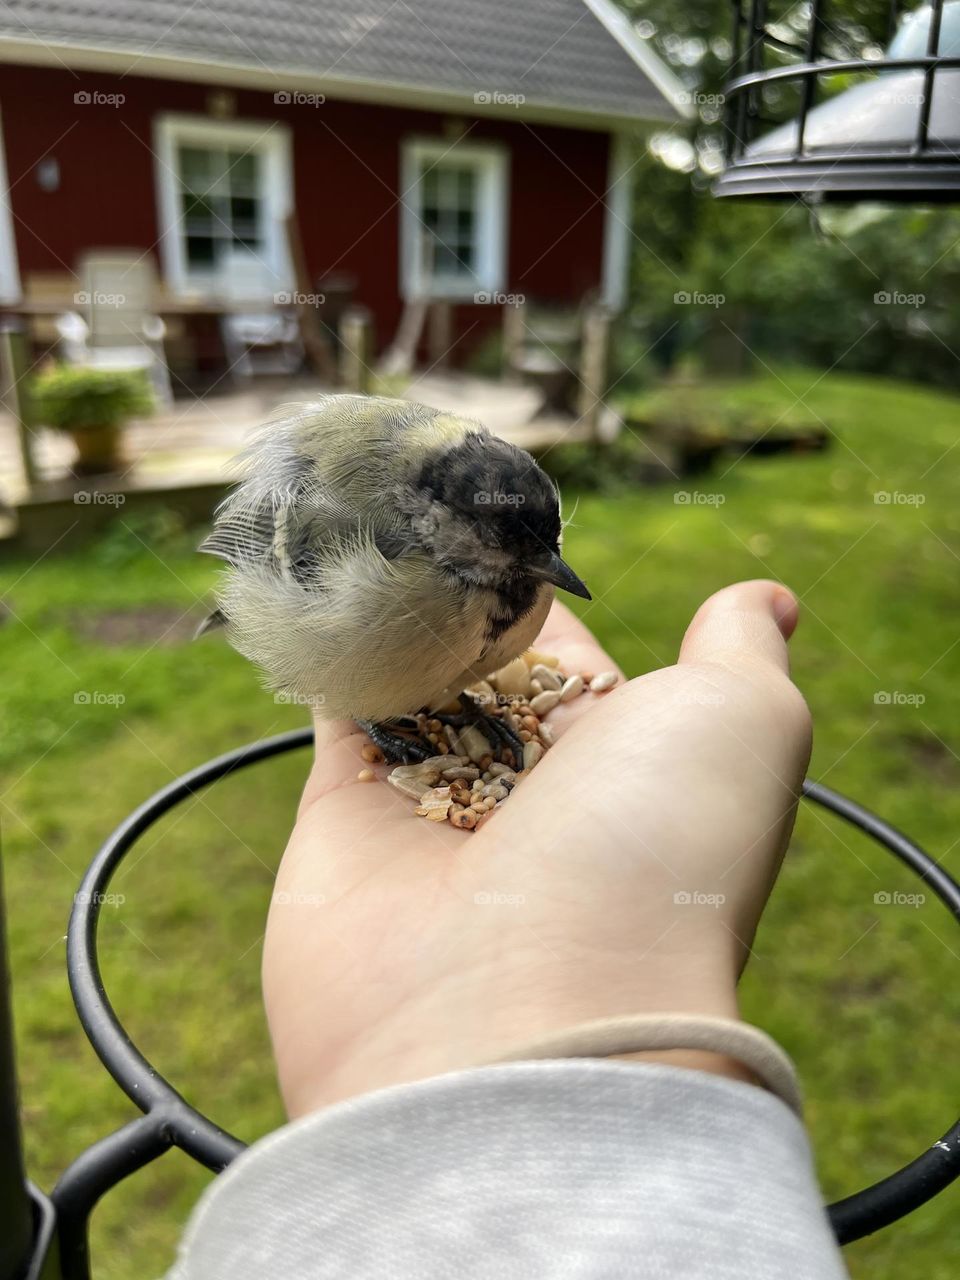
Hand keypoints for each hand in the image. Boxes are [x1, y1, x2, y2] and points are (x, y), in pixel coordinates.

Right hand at [263, 580, 811, 1117]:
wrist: (522, 1011)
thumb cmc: (653, 852)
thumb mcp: (743, 722)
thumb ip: (741, 649)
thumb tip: (767, 598)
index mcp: (619, 772)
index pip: (575, 666)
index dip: (544, 600)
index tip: (508, 534)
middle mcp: (528, 800)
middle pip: (484, 679)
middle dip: (460, 608)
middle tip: (427, 520)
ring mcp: (431, 812)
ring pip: (408, 692)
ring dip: (394, 622)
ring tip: (371, 534)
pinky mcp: (341, 825)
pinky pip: (337, 721)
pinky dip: (332, 658)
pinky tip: (328, 592)